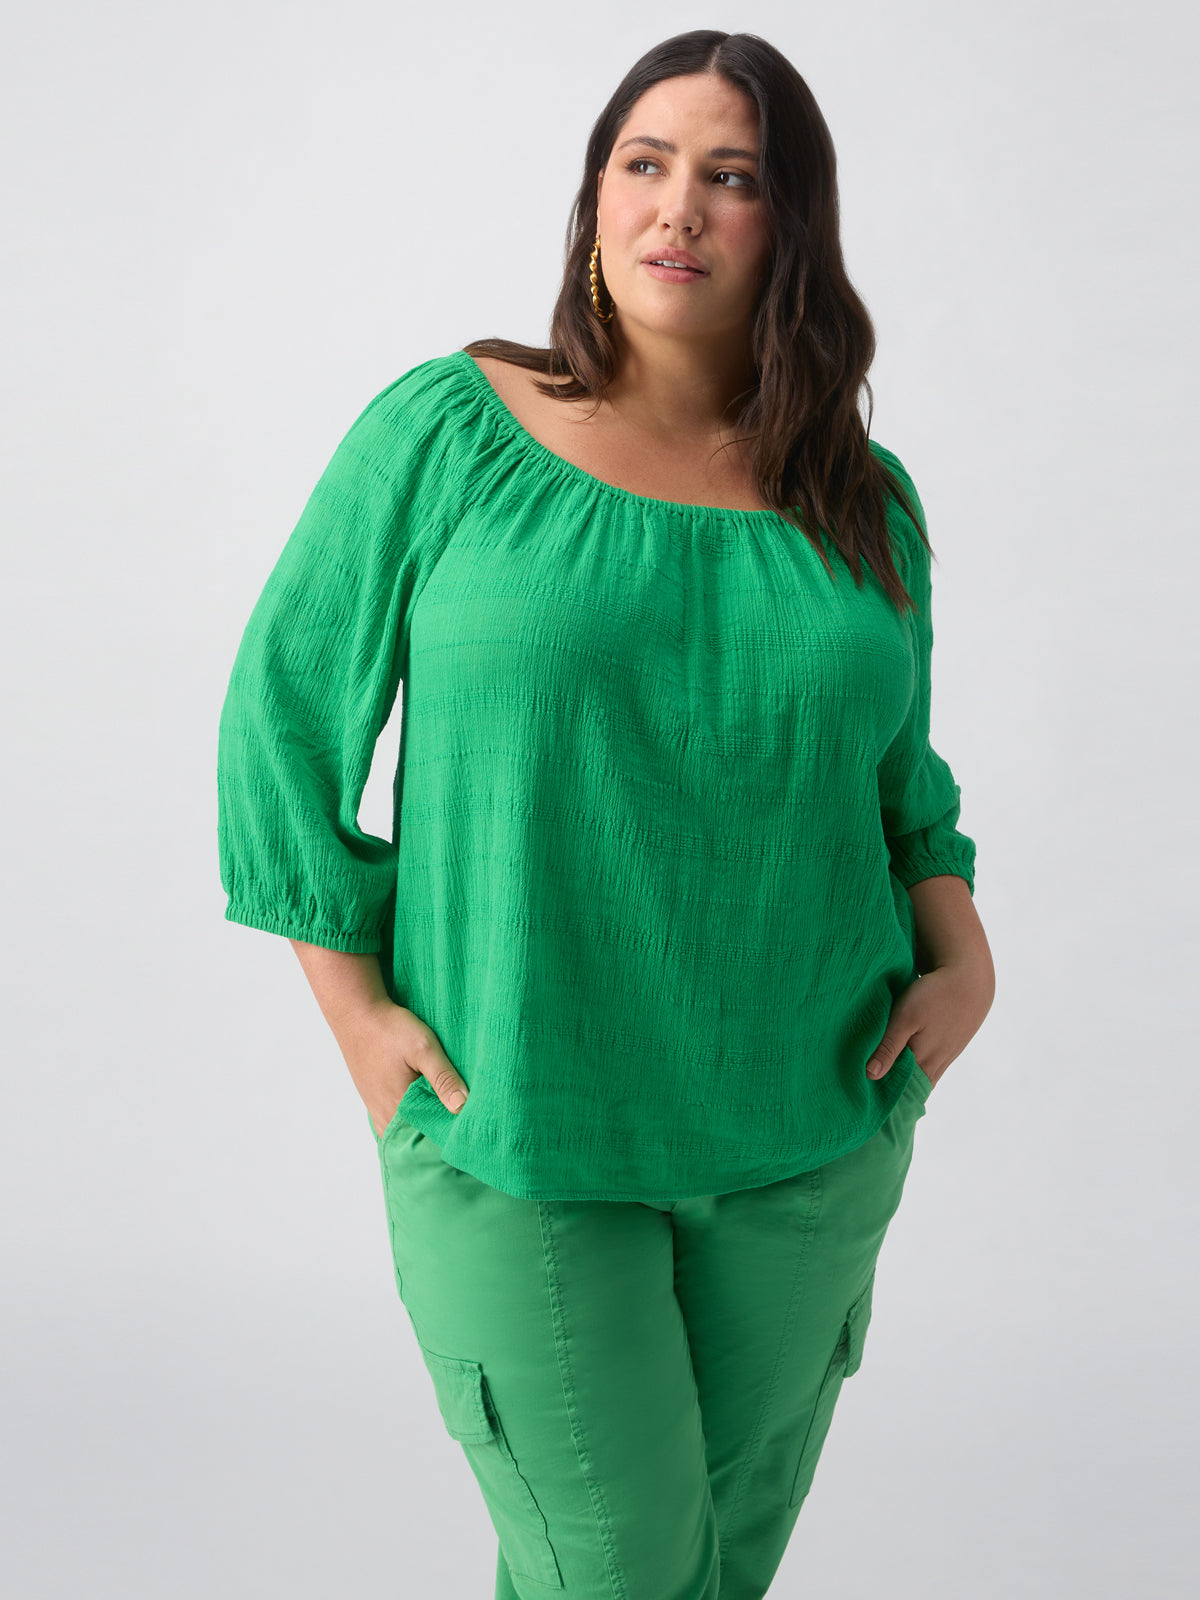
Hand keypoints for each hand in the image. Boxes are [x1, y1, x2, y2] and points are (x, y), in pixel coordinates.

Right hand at [340, 997, 470, 1137]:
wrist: (356, 1013)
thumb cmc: (389, 1029)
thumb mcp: (423, 1048)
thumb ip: (443, 1078)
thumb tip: (462, 1107)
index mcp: (397, 1110)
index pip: (429, 1139)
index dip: (450, 1134)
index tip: (470, 1129)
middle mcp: (385, 1117)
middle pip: (417, 1137)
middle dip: (439, 1131)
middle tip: (464, 1121)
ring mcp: (377, 1109)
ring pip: (407, 1128)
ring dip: (425, 1123)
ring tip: (447, 1111)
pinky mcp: (374, 1099)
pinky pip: (396, 1118)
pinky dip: (411, 1115)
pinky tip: (425, 1102)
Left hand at [865, 958, 993, 1089]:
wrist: (970, 982)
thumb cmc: (934, 997)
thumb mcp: (906, 1018)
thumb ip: (889, 1047)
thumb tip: (871, 1075)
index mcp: (922, 1061)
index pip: (898, 1090)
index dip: (880, 1093)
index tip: (861, 1094)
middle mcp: (934, 1066)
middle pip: (909, 1088)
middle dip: (890, 1089)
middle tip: (867, 1090)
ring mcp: (944, 1059)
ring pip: (920, 1079)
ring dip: (903, 1080)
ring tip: (881, 1078)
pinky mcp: (949, 1049)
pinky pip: (929, 1068)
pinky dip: (915, 1070)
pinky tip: (905, 1063)